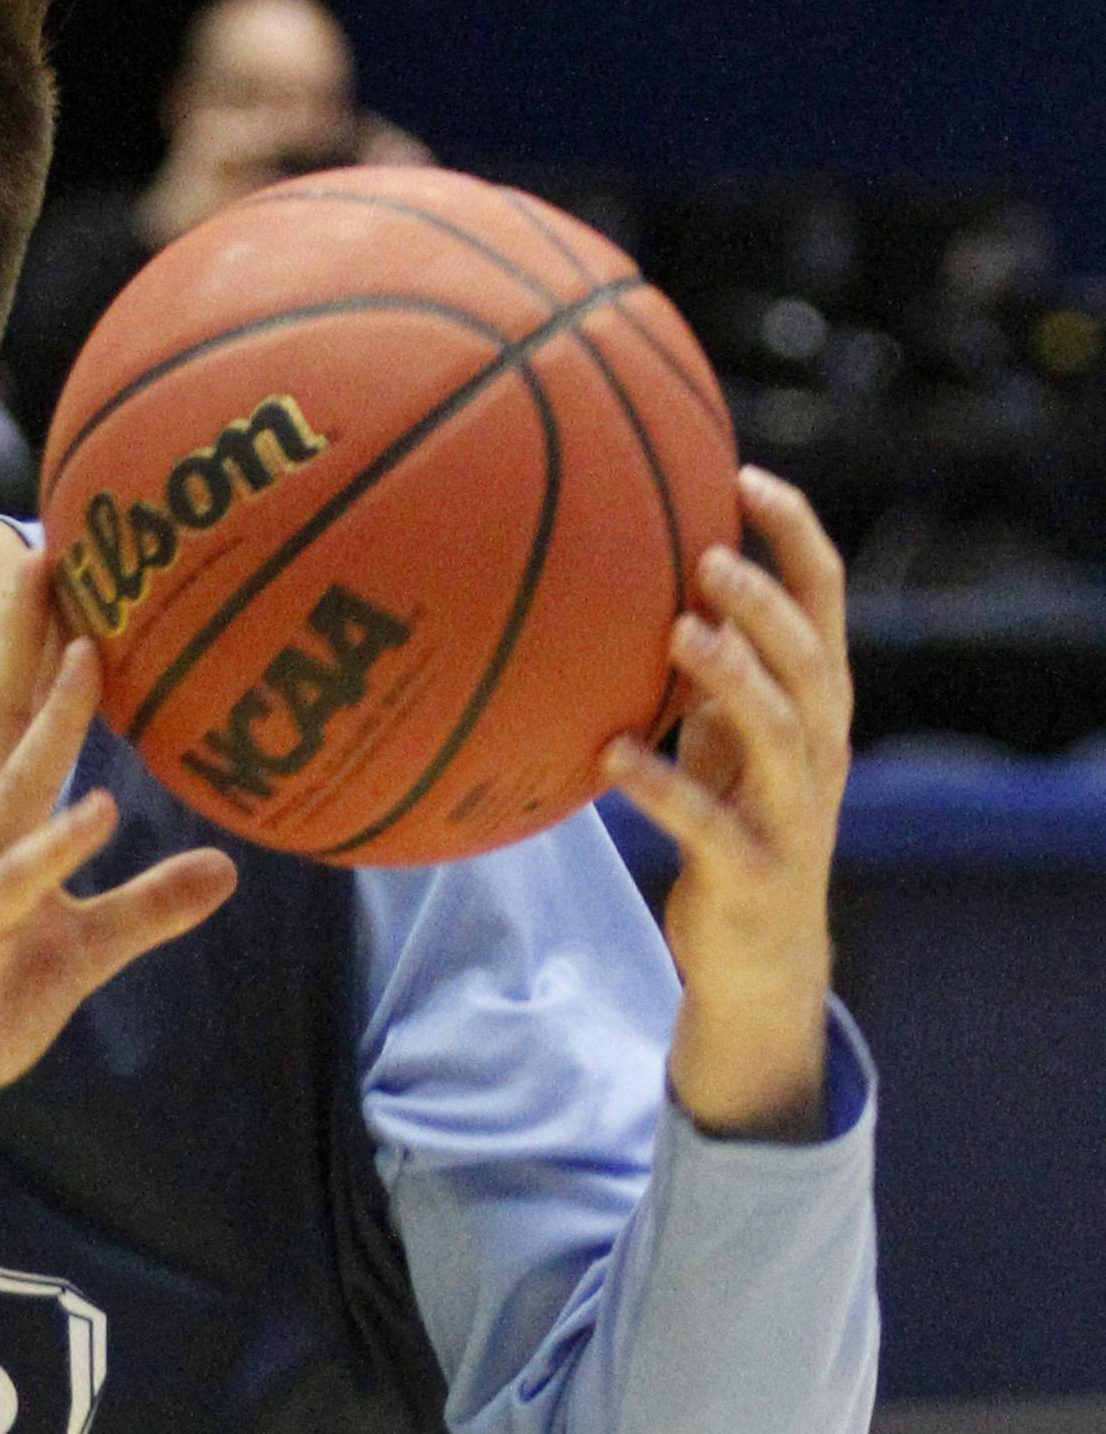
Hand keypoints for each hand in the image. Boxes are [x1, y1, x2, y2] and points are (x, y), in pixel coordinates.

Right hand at [0, 551, 237, 1138]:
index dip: (38, 648)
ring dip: (50, 720)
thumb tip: (226, 869)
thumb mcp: (85, 951)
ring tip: (89, 653)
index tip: (67, 573)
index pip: (14, 721)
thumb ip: (149, 907)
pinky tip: (98, 811)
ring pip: (8, 786)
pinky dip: (54, 846)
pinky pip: (14, 885)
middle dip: (23, 640)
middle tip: (51, 555)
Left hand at [601, 468, 851, 1139]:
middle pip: (814, 658)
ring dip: (731, 676)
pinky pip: (707, 821)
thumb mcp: (723, 742)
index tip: (745, 474)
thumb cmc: (733, 828)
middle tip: (709, 555)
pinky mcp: (754, 870)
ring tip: (677, 631)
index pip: (825, 600)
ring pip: (780, 731)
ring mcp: (794, 812)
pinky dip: (659, 784)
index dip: (795, 536)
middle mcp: (820, 750)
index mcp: (816, 706)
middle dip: (768, 602)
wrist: (758, 959)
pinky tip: (608, 755)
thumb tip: (641, 582)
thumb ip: (707, 673)